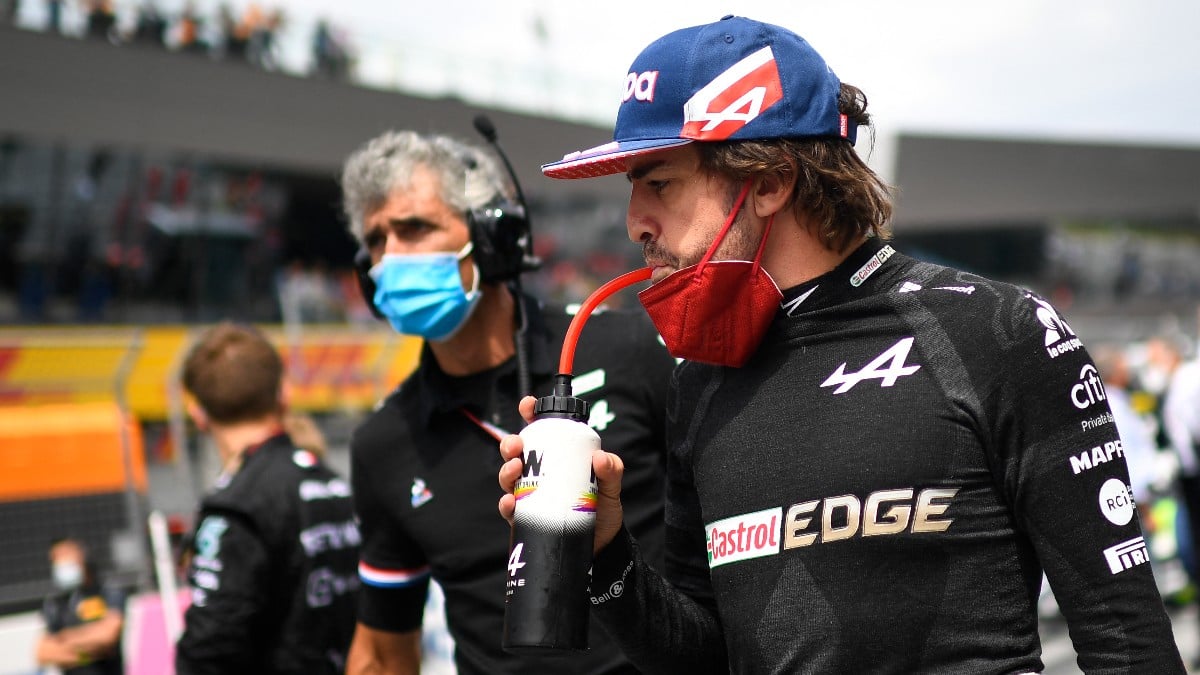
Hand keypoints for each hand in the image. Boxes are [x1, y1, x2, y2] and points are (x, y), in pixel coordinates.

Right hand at [498, 396, 625, 553]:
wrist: (602, 545)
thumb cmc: (603, 507)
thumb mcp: (611, 484)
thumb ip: (611, 469)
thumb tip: (600, 458)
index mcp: (557, 457)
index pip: (540, 431)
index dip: (530, 414)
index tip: (527, 405)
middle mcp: (539, 474)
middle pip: (516, 452)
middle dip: (510, 443)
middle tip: (516, 446)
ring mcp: (530, 496)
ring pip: (508, 478)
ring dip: (506, 470)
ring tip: (516, 468)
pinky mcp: (526, 519)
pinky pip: (509, 509)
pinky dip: (506, 504)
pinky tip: (511, 501)